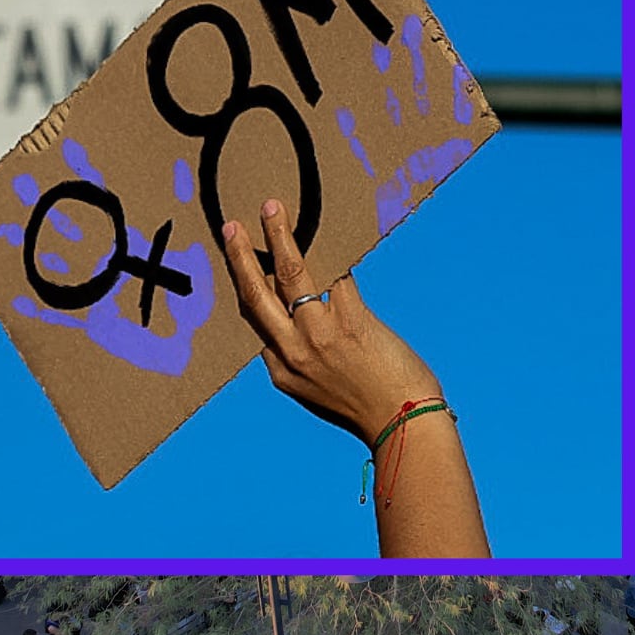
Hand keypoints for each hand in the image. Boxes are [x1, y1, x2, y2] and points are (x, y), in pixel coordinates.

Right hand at [219, 200, 440, 446]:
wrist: (403, 424)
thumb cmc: (370, 408)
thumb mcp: (318, 393)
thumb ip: (303, 364)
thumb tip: (299, 329)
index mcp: (283, 371)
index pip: (257, 321)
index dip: (249, 287)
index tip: (243, 262)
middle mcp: (293, 351)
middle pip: (256, 293)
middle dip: (240, 257)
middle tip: (231, 227)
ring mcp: (320, 334)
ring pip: (290, 275)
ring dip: (279, 237)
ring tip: (272, 210)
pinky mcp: (351, 320)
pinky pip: (336, 275)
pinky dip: (334, 252)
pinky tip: (332, 231)